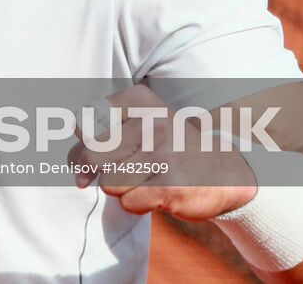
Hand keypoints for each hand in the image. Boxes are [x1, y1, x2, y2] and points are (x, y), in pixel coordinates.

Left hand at [69, 84, 257, 221]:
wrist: (223, 173)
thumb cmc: (168, 149)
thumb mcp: (138, 126)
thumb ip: (98, 140)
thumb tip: (79, 178)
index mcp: (140, 99)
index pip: (85, 120)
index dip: (85, 142)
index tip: (104, 148)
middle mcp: (151, 121)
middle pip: (92, 154)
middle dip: (100, 169)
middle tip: (125, 167)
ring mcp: (161, 153)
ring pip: (108, 182)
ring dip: (122, 188)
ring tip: (146, 179)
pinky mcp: (169, 185)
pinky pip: (127, 202)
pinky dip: (137, 204)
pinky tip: (156, 193)